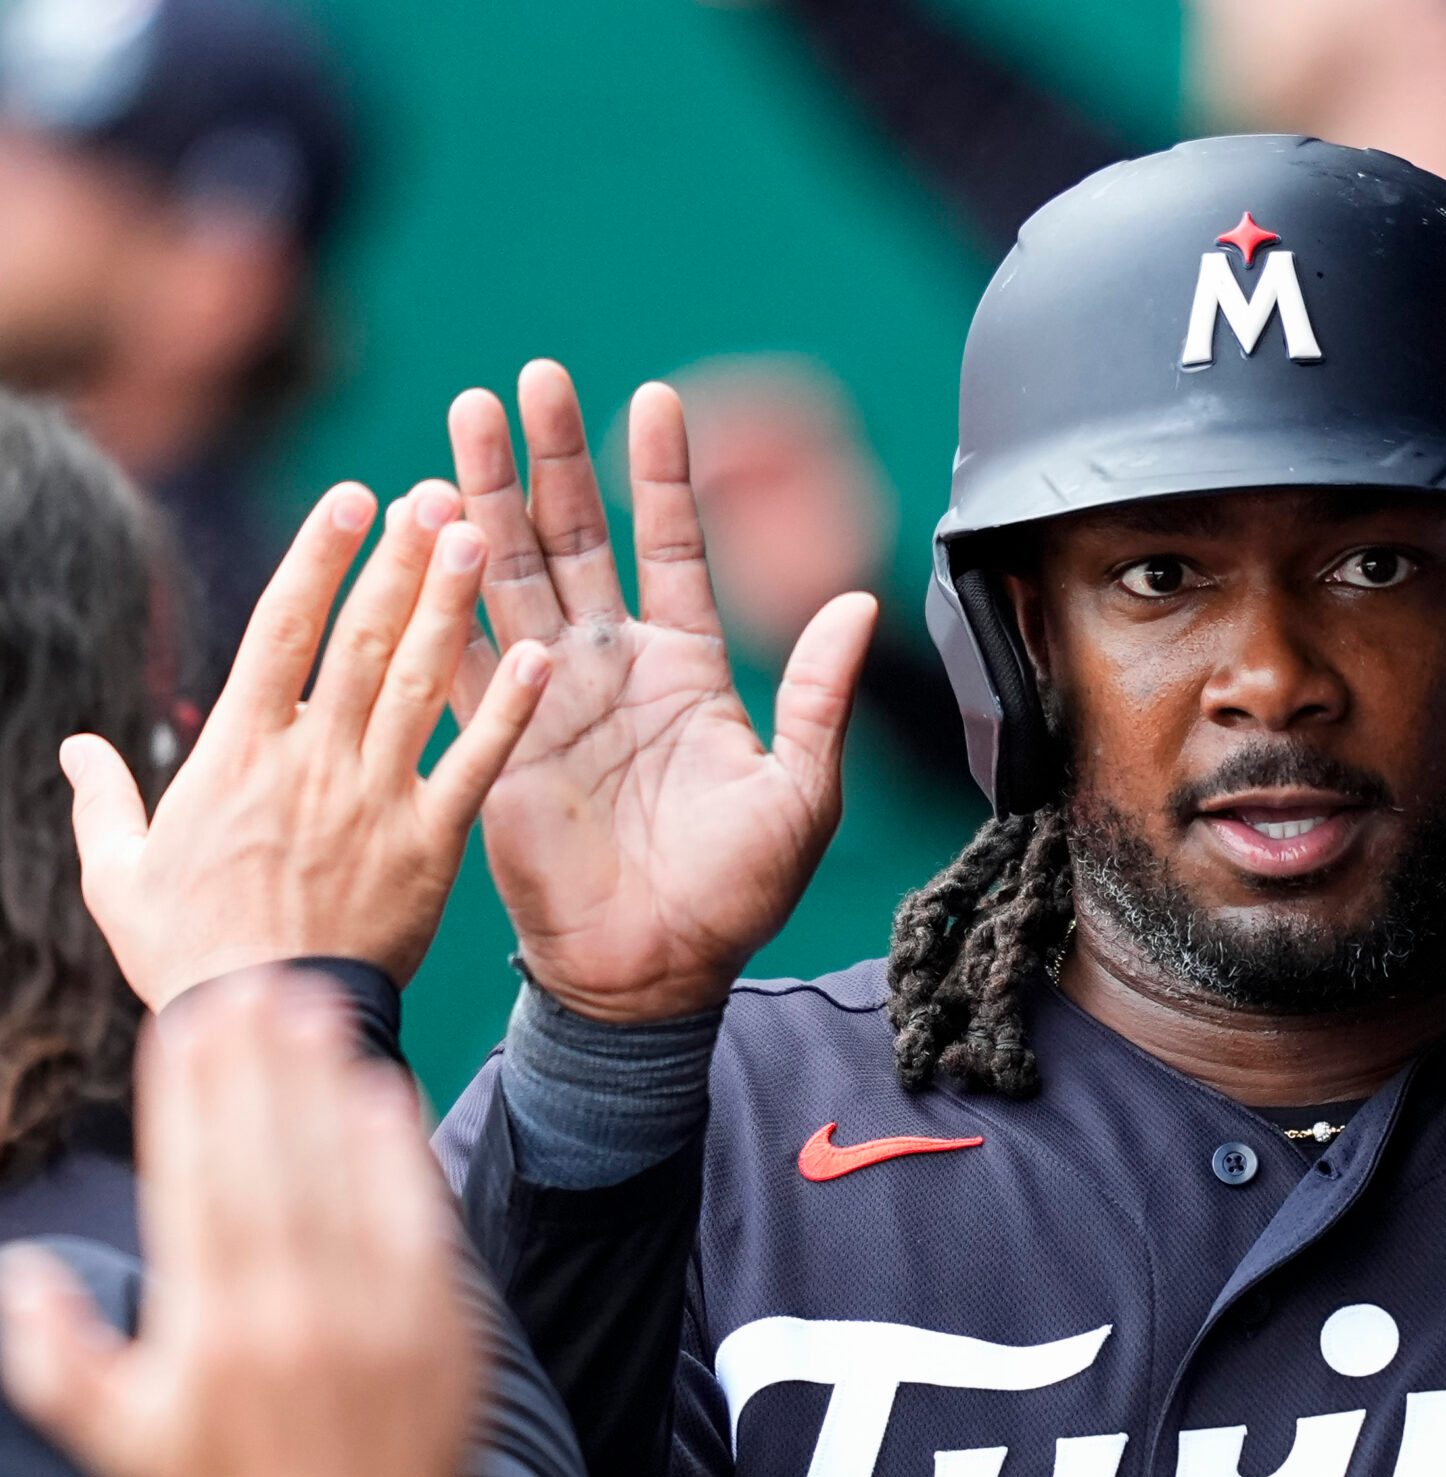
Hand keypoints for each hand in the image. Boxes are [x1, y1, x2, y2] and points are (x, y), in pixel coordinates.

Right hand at [0, 971, 480, 1476]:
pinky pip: (412, 1211)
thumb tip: (19, 1267)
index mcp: (209, 1333)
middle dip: (252, 1067)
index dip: (186, 1103)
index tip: (182, 1029)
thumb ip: (56, 1354)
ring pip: (337, 1173)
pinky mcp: (439, 1313)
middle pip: (266, 1162)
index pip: (194, 1190)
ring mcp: (369, 1310)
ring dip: (320, 1082)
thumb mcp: (122, 1436)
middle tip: (246, 983)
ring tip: (308, 1002)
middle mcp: (288, 1313)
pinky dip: (393, 1145)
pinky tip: (376, 1082)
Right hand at [65, 481, 552, 1007]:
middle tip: (438, 490)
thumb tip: (76, 749)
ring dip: (450, 604)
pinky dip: (508, 711)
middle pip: (360, 637)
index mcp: (238, 751)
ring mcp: (375, 798)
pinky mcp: (429, 847)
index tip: (351, 497)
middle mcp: (312, 759)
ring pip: (417, 682)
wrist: (262, 1022)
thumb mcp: (119, 874)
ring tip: (480, 534)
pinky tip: (541, 655)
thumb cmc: (186, 953)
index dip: (318, 556)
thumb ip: (105, 801)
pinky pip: (475, 766)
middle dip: (399, 559)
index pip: (280, 628)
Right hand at [447, 362, 878, 1023]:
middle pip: (573, 537)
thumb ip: (816, 692)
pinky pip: (459, 651)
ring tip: (470, 411)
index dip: (660, 475)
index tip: (652, 396)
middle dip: (553, 457)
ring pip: (507, 573)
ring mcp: (544, 697)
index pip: (669, 547)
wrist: (656, 971)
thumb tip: (862, 601)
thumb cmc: (735, 892)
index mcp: (683, 669)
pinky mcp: (493, 739)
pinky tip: (421, 517)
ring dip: (486, 494)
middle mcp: (607, 667)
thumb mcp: (800, 788)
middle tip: (535, 374)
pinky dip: (440, 587)